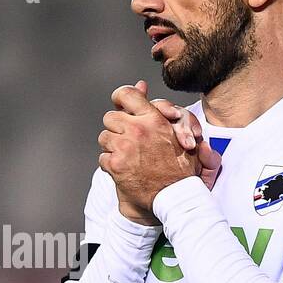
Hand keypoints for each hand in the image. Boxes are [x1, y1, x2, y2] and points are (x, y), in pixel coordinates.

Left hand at [98, 81, 218, 224]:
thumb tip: (140, 84)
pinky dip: (110, 165)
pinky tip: (124, 171)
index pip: (126, 94)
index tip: (120, 106)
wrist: (174, 198)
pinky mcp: (115, 165)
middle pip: (110, 117)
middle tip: (126, 140)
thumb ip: (155, 107)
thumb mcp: (174, 132)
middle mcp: (137, 130)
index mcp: (153, 119)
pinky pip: (103, 158)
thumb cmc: (179, 168)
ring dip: (112, 147)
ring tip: (127, 157)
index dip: (120, 99)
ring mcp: (125, 147)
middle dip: (116, 128)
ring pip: (104, 137)